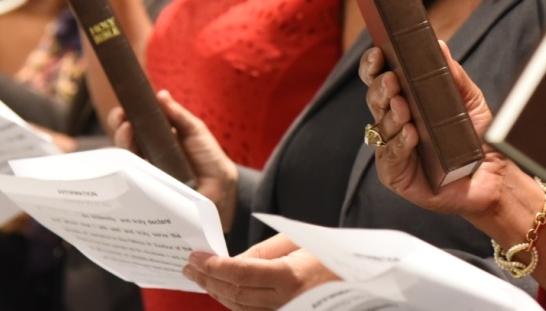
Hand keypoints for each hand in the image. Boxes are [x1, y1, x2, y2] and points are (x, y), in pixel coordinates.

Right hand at [107, 91, 239, 230]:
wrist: (222, 188)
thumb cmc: (209, 158)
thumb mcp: (195, 131)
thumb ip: (178, 115)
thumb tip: (161, 94)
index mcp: (157, 139)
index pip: (134, 127)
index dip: (125, 118)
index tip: (123, 110)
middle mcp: (148, 156)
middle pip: (126, 142)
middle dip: (120, 128)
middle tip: (122, 119)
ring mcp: (147, 174)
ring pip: (126, 160)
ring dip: (123, 144)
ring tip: (127, 130)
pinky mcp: (150, 191)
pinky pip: (135, 181)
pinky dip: (131, 169)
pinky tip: (132, 159)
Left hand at [181, 233, 338, 309]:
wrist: (355, 279)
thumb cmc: (326, 253)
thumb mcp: (295, 240)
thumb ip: (261, 252)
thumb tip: (230, 262)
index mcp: (289, 276)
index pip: (239, 273)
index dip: (213, 266)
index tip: (196, 256)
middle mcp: (286, 301)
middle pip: (234, 293)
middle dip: (207, 279)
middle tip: (189, 265)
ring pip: (238, 307)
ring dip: (214, 291)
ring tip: (198, 275)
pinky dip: (231, 301)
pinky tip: (219, 289)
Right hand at [360, 42, 508, 220]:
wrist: (494, 178)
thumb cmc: (476, 137)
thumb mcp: (470, 100)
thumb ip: (453, 75)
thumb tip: (438, 45)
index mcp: (405, 101)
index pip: (380, 79)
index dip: (373, 65)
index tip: (378, 53)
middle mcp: (394, 123)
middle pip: (375, 100)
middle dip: (380, 88)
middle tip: (392, 80)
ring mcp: (393, 149)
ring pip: (381, 127)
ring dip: (391, 115)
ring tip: (403, 106)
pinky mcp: (395, 175)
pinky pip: (389, 157)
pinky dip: (399, 144)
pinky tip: (410, 134)